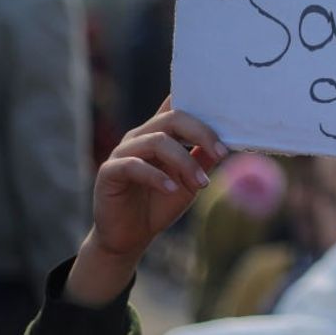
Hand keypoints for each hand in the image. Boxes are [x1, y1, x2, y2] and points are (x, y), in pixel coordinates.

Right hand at [65, 97, 227, 306]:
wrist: (130, 236)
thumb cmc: (160, 203)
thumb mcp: (190, 181)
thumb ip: (203, 160)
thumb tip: (226, 143)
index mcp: (160, 134)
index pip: (175, 105)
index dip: (196, 99)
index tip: (226, 111)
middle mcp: (140, 137)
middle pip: (172, 118)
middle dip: (202, 133)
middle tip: (221, 153)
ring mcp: (122, 152)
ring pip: (157, 141)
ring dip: (184, 161)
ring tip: (201, 184)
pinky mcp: (109, 172)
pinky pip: (133, 165)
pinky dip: (156, 176)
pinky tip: (171, 189)